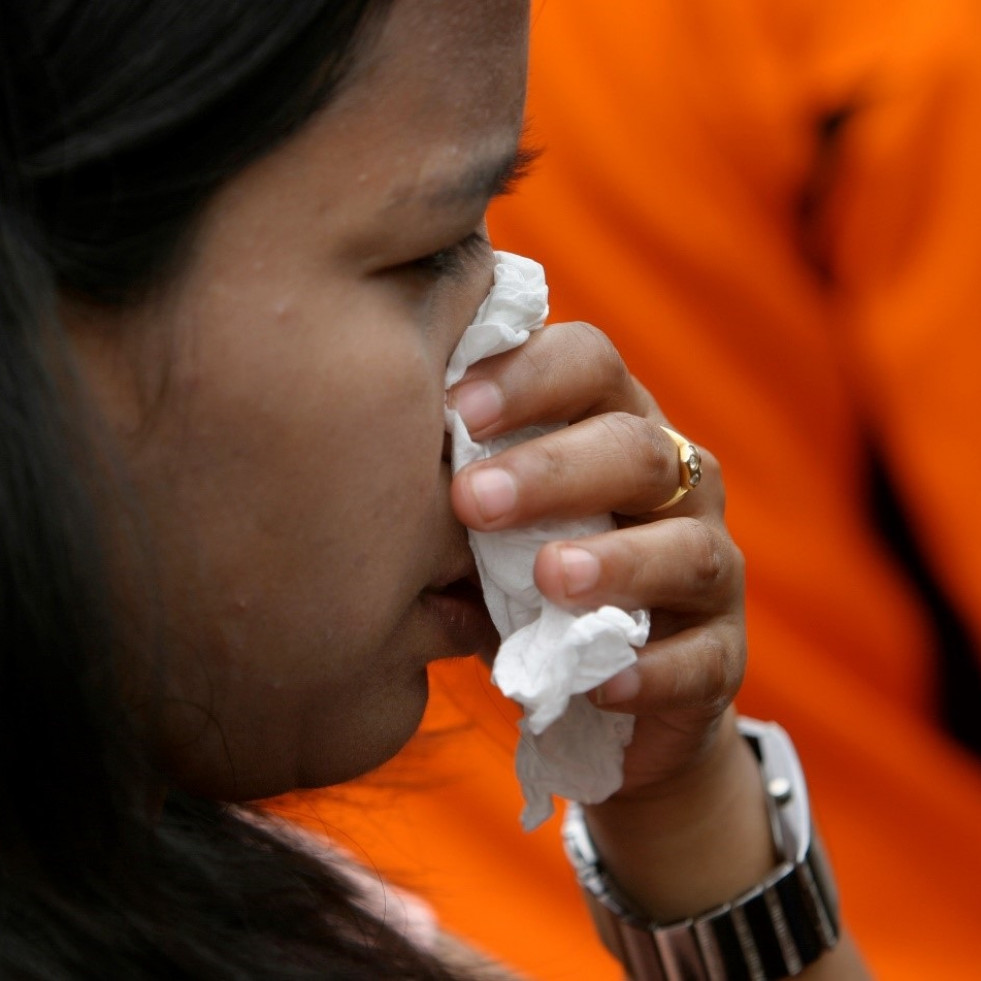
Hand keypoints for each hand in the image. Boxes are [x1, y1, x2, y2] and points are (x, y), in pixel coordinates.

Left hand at [446, 319, 745, 796]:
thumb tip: (383, 489)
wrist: (607, 690)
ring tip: (549, 578)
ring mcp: (709, 567)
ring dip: (617, 560)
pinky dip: (656, 671)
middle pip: (636, 447)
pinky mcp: (723, 653)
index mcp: (613, 430)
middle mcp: (675, 484)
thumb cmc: (532, 588)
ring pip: (686, 548)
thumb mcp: (491, 538)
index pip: (589, 365)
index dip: (528, 377)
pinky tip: (603, 685)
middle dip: (554, 469)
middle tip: (473, 500)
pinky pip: (704, 659)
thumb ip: (458, 507)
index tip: (452, 409)